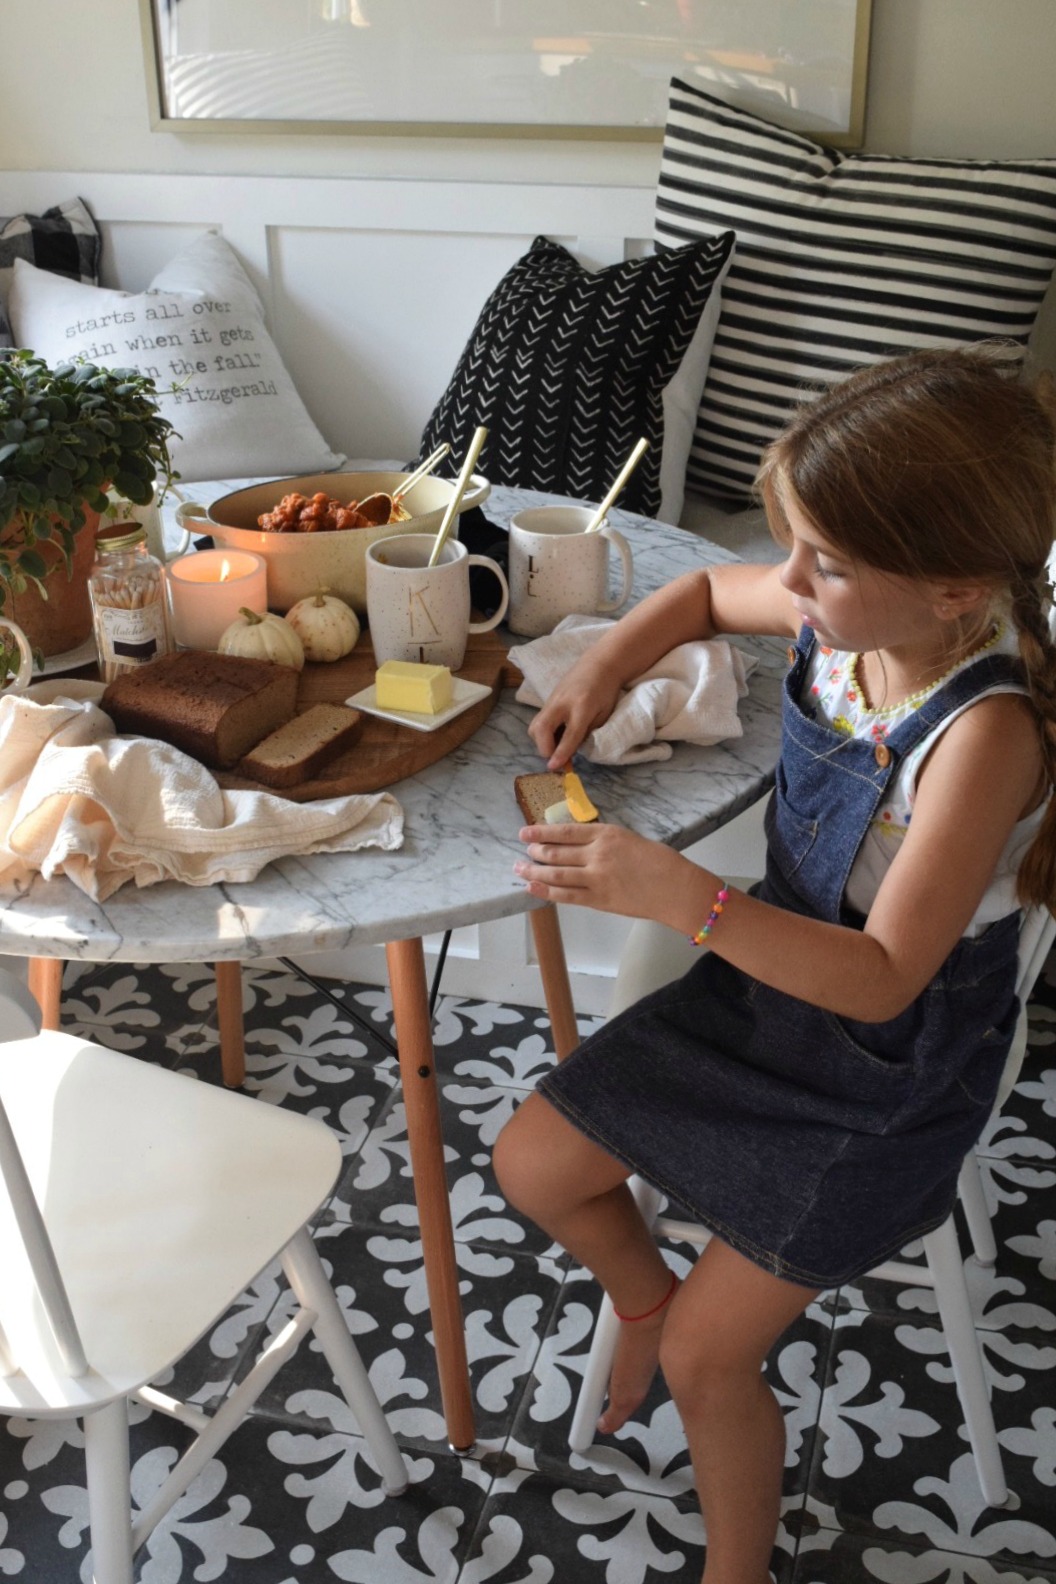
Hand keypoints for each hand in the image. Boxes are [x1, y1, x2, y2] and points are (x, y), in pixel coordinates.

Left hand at [514, 821, 689, 921]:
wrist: (676, 888)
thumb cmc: (660, 862)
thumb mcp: (629, 840)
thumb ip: (603, 842)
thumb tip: (577, 847)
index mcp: (606, 834)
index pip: (565, 831)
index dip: (541, 832)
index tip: (526, 832)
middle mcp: (597, 853)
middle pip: (556, 852)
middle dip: (535, 851)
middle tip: (524, 851)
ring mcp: (596, 878)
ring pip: (556, 874)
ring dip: (534, 871)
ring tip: (520, 868)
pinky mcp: (599, 899)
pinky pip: (566, 896)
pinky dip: (546, 891)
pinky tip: (531, 887)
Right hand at [527, 662, 621, 767]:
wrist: (599, 664)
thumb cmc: (606, 691)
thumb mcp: (604, 715)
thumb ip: (587, 732)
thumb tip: (571, 752)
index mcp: (582, 708)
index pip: (569, 736)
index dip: (561, 753)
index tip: (553, 767)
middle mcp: (562, 703)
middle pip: (542, 729)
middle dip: (544, 748)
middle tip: (555, 757)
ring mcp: (552, 700)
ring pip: (535, 726)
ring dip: (542, 741)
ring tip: (557, 744)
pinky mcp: (547, 700)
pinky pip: (539, 721)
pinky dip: (544, 733)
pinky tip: (556, 734)